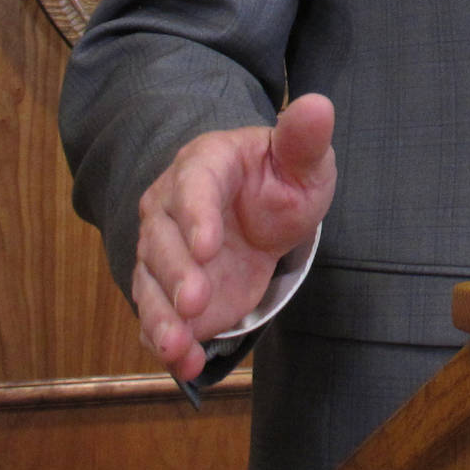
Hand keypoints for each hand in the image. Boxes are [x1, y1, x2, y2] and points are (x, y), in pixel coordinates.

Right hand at [132, 92, 335, 381]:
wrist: (261, 214)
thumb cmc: (281, 179)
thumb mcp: (303, 161)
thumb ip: (304, 139)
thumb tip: (319, 105)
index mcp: (204, 165)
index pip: (193, 187)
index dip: (196, 216)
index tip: (208, 246)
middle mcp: (170, 208)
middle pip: (162, 241)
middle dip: (177, 274)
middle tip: (196, 302)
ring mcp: (165, 253)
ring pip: (150, 283)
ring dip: (162, 317)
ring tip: (179, 346)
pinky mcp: (168, 292)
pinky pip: (158, 316)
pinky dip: (167, 342)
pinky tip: (185, 365)